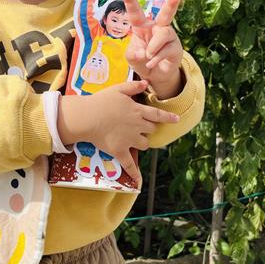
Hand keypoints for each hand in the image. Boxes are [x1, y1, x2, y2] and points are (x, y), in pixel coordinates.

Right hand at [58, 79, 179, 182]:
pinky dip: (134, 173)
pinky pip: (129, 164)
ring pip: (144, 144)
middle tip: (140, 127)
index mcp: (138, 111)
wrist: (88, 117)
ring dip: (142, 142)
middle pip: (151, 130)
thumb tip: (146, 83)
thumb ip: (133, 87)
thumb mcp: (118, 89)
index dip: (168, 118)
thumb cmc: (101, 101)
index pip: (158, 115)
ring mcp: (129, 140)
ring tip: (135, 140)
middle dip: (148, 128)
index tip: (177, 120)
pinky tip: (137, 180)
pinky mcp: (120, 151)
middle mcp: (137, 126)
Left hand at [121, 0, 183, 98]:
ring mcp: (168, 38)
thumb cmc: (141, 60)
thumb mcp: (131, 57)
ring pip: (164, 33)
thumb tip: (143, 52)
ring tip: (147, 56)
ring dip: (153, 46)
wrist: (154, 76)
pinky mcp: (176, 48)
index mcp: (142, 26)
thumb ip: (133, 53)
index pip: (135, 12)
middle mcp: (157, 28)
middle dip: (171, 4)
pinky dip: (156, 58)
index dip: (130, 0)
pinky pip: (166, 49)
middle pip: (165, 14)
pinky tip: (151, 63)